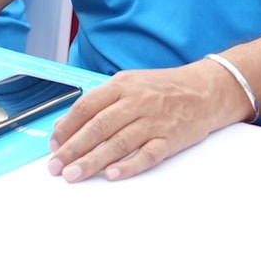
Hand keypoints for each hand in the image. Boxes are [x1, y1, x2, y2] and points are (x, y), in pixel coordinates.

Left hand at [47, 60, 250, 181]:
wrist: (207, 90)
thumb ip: (101, 102)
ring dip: (93, 161)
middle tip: (56, 167)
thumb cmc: (164, 88)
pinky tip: (112, 175)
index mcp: (124, 85)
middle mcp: (137, 101)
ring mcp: (155, 121)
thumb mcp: (131, 84)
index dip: (67, 127)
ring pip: (118, 143)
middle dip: (73, 149)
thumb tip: (68, 125)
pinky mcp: (171, 139)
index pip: (88, 106)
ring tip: (73, 175)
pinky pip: (147, 155)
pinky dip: (129, 165)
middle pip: (99, 127)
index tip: (53, 145)